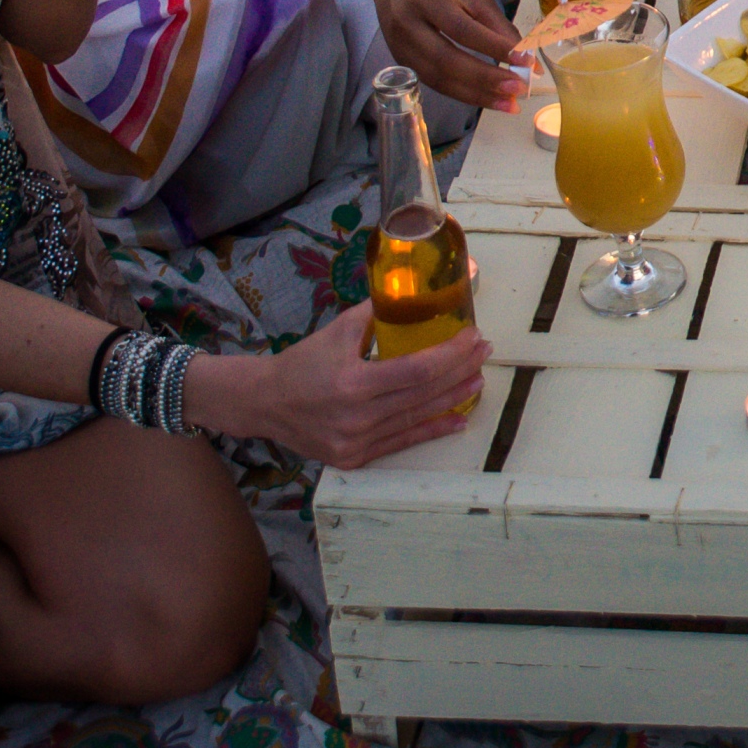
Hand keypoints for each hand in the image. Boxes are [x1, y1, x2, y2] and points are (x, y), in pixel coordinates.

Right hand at [214, 306, 484, 467]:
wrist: (265, 403)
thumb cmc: (303, 362)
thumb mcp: (339, 330)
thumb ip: (378, 312)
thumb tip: (415, 290)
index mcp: (352, 383)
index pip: (417, 371)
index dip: (451, 355)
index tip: (472, 336)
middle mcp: (357, 418)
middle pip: (424, 395)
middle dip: (460, 371)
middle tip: (483, 352)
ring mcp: (356, 442)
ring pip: (417, 419)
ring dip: (454, 398)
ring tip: (478, 379)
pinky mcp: (354, 458)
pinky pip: (402, 442)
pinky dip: (432, 429)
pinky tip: (457, 418)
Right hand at [365, 0, 525, 112]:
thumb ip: (496, 23)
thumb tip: (525, 57)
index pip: (463, 29)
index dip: (494, 48)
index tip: (526, 63)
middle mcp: (408, 24)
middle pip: (447, 60)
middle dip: (486, 79)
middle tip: (518, 90)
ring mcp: (399, 45)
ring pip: (438, 78)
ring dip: (476, 95)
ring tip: (507, 103)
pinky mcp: (399, 58)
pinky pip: (432, 82)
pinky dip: (461, 93)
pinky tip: (484, 98)